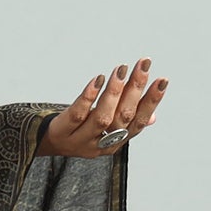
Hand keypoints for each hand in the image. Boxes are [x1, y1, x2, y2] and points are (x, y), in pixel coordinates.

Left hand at [41, 59, 168, 156]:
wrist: (47, 144)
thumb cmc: (80, 131)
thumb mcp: (104, 130)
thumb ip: (125, 122)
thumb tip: (152, 117)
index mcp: (116, 143)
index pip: (138, 122)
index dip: (151, 102)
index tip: (162, 80)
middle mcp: (101, 145)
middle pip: (123, 117)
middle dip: (135, 89)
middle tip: (143, 65)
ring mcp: (81, 140)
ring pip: (102, 117)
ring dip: (114, 91)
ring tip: (121, 69)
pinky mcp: (63, 132)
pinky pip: (78, 114)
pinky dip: (89, 96)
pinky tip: (98, 79)